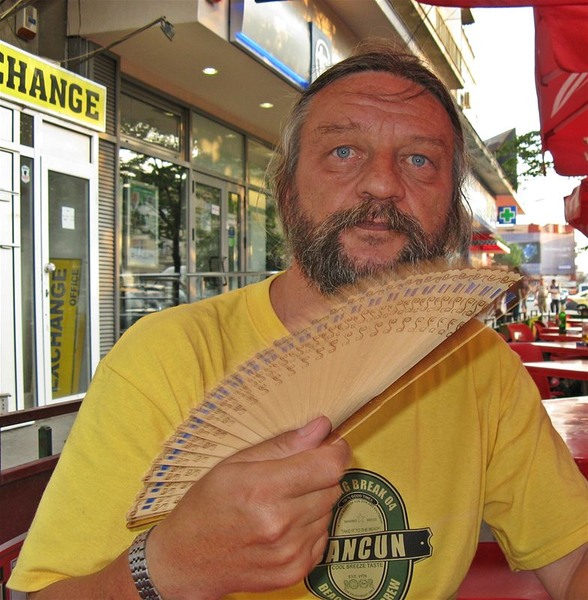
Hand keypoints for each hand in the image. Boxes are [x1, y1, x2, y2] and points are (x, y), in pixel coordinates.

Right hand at [147, 416, 350, 599]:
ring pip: (329, 510)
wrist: (187, 559)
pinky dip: (310, 525)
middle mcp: (281, 523)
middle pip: (333, 485)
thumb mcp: (236, 463)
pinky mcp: (296, 571)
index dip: (336, 451)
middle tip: (295, 473)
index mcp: (263, 488)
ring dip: (315, 500)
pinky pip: (323, 535)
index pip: (328, 466)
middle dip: (321, 473)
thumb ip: (283, 444)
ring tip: (283, 501)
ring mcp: (290, 551)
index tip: (330, 445)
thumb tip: (321, 427)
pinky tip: (284, 523)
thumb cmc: (208, 504)